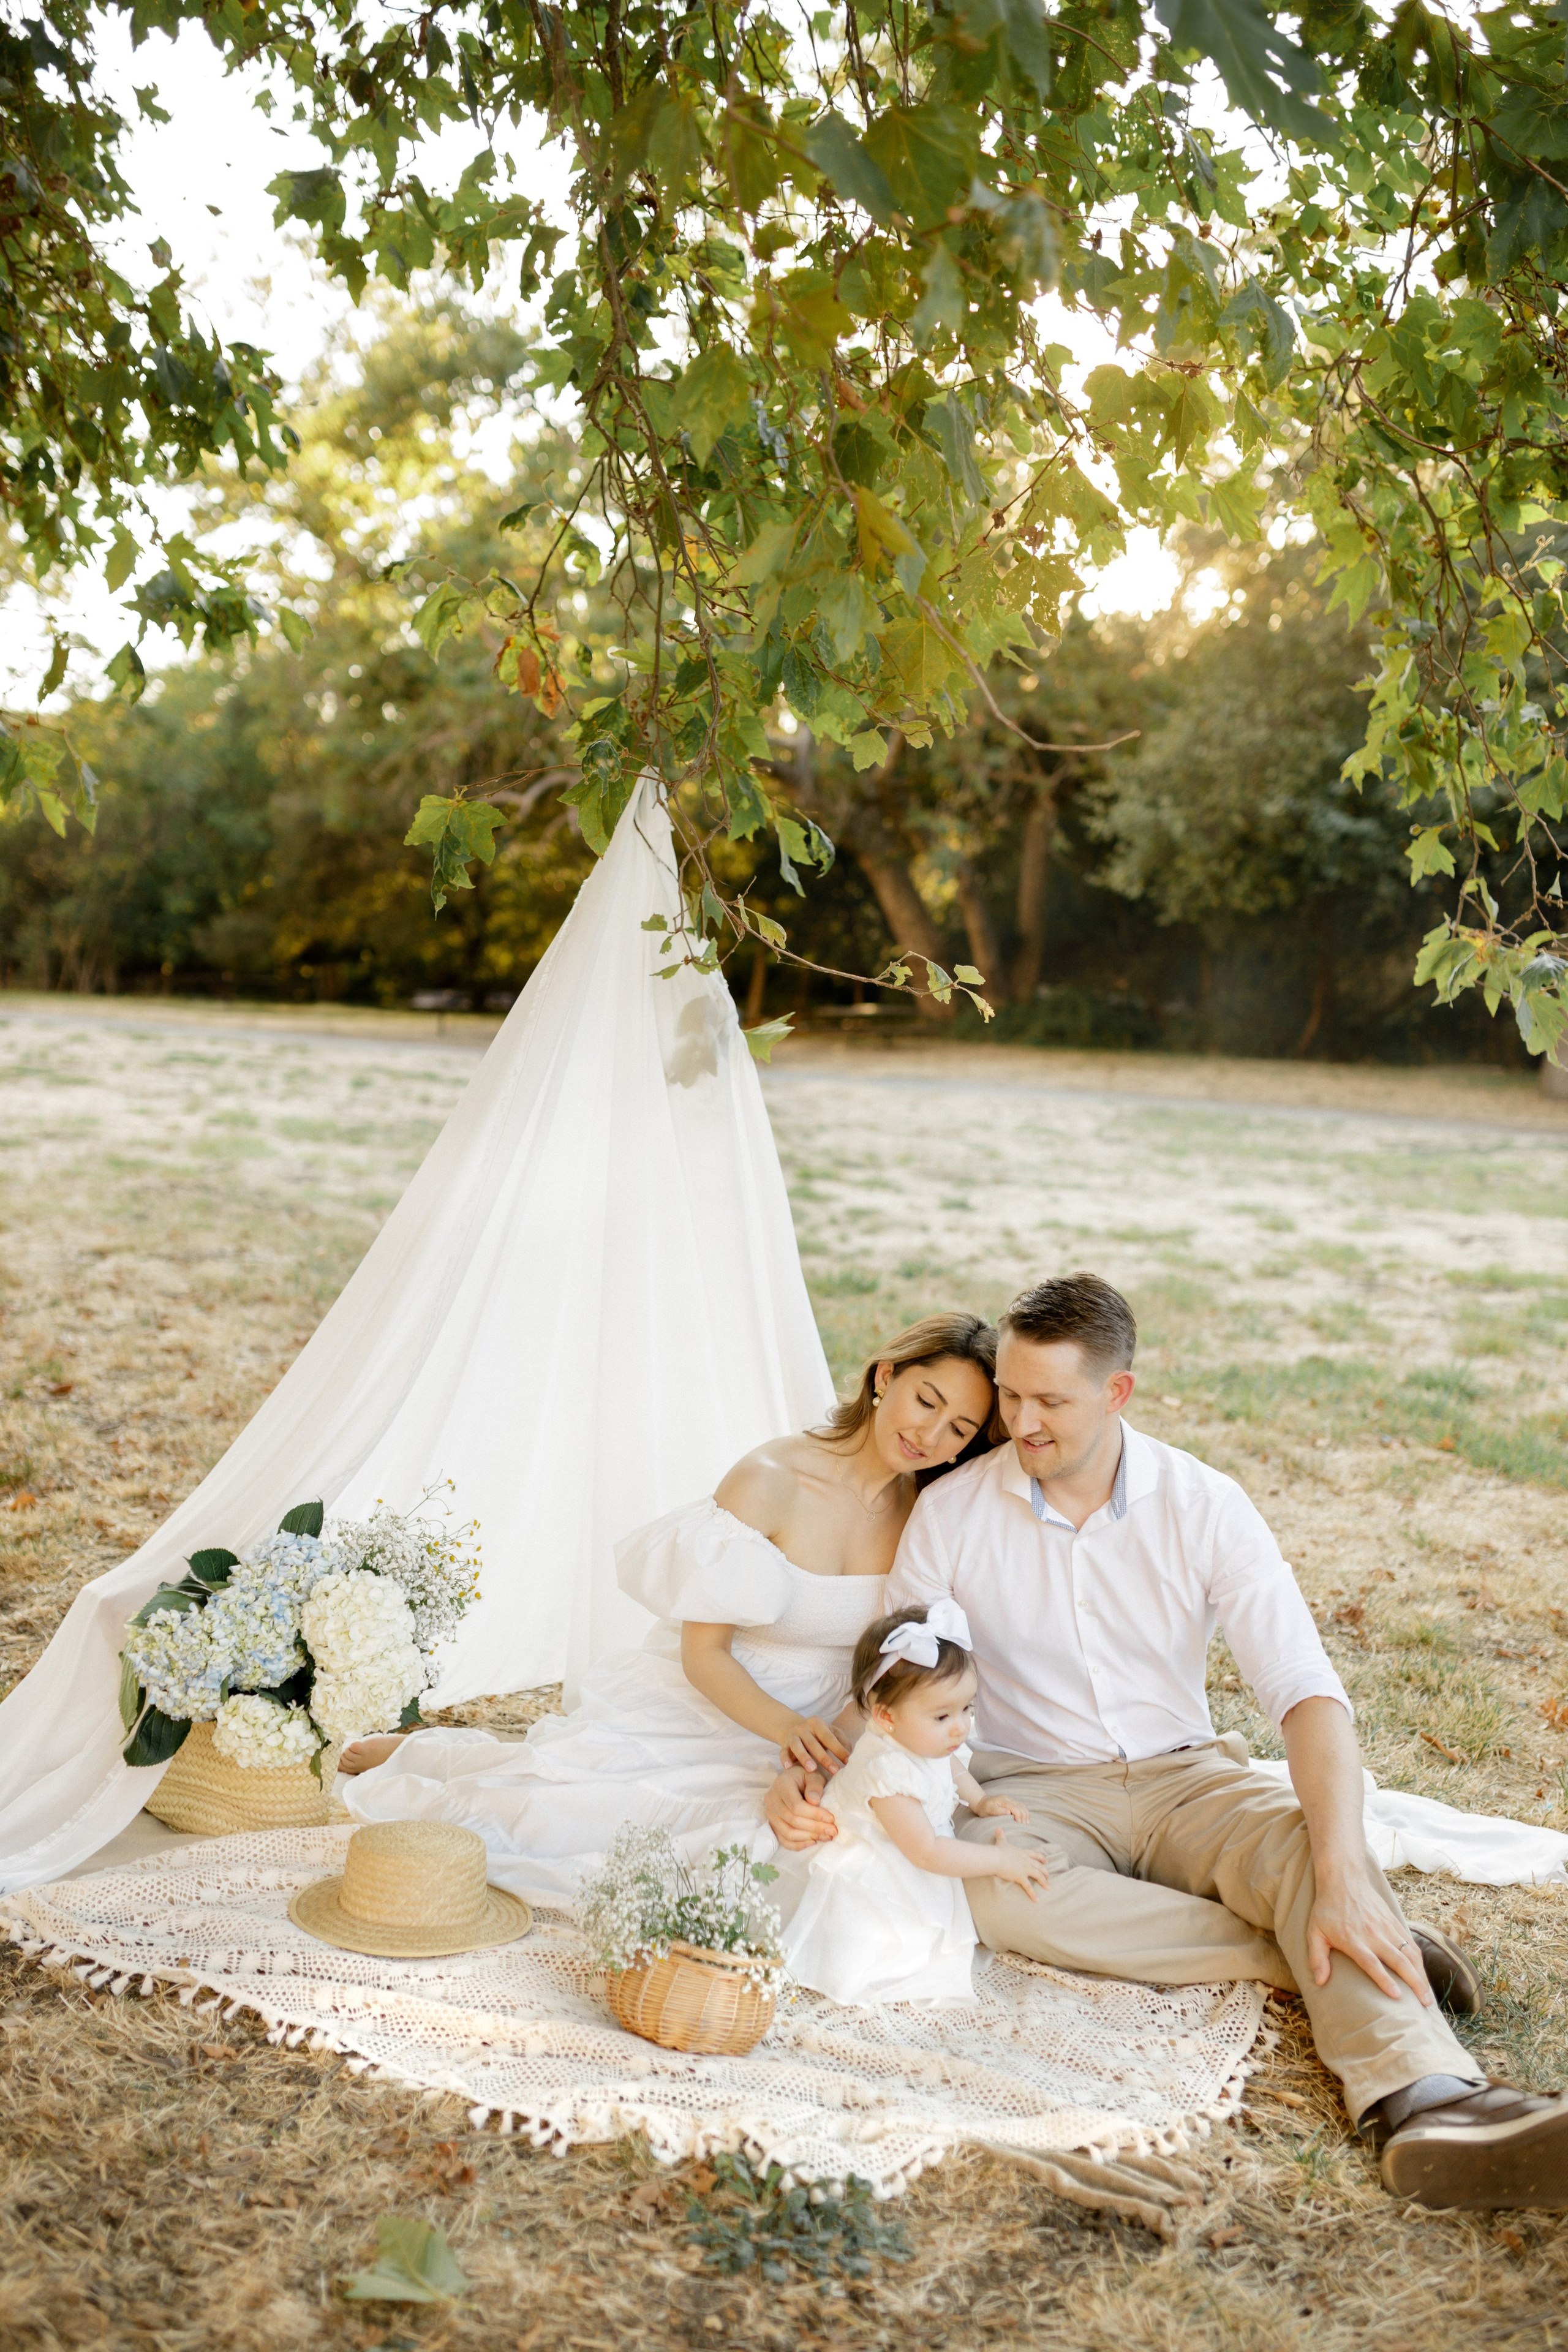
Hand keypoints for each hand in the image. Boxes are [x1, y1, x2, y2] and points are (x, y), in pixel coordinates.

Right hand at [337, 1733, 406, 1775]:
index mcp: (361, 1771)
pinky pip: (352, 1747)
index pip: (341, 1769)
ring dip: (350, 1749)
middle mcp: (359, 1767)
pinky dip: (355, 1744)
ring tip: (361, 1748)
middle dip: (344, 1754)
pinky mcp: (365, 1750)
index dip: (339, 1762)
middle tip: (355, 1751)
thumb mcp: (371, 1762)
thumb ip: (361, 1762)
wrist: (401, 1751)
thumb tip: (346, 1755)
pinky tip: (363, 1745)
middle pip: (341, 1762)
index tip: (341, 1757)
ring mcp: (362, 1759)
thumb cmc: (388, 1755)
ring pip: (345, 1754)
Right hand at [763, 1763, 837, 1849]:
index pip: (797, 1806)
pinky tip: (813, 1842)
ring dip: (809, 1837)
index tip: (832, 1819)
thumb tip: (814, 1802)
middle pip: (793, 1820)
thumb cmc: (806, 1777)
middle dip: (815, 1828)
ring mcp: (770, 1813)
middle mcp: (771, 1799)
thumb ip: (815, 1786)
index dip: (815, 1815)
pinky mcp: (772, 1824)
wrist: (795, 1781)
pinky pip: (784, 1840)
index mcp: (781, 1784)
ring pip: (788, 1833)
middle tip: (833, 1831)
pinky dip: (799, 1844)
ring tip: (827, 1837)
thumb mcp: (813, 1775)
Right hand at [779, 1716, 851, 1772]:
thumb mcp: (831, 1732)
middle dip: (824, 1758)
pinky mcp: (784, 1745)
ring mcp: (793, 1736)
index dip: (838, 1749)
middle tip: (835, 1771)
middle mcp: (803, 1728)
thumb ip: (842, 1741)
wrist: (794, 1728)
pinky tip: (788, 1767)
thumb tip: (850, 1755)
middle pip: (814, 1743)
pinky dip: (784, 1759)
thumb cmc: (819, 1734)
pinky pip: (783, 1752)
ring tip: (812, 1769)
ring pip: (797, 1746)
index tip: (847, 1762)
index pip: (829, 1737)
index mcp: (817, 1723)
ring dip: (805, 1757)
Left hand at [971, 1793, 1028, 1823]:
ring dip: (1026, 1814)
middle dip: (1024, 1816)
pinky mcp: (1011, 1802)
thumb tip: (1008, 1812)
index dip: (1019, 1815)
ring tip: (1027, 1823)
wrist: (982, 1803)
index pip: (1015, 1807)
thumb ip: (998, 1811)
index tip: (1019, 1823)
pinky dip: (1025, 1812)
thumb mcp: (988, 1810)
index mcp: (1003, 1800)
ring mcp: (1010, 1800)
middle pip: (1020, 1806)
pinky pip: (1021, 1806)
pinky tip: (1026, 1818)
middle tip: (1024, 1825)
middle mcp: (1008, 1798)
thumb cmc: (984, 1809)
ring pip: (1022, 1806)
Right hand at [985, 1828, 1051, 1901]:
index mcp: (1022, 1853)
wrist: (996, 1858)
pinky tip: (1037, 1900)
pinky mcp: (1020, 1877)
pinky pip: (1029, 1887)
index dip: (1041, 1858)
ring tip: (1048, 1887)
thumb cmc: (998, 1850)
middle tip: (1049, 1876)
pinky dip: (1033, 1894)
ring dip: (1044, 1882)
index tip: (1046, 1861)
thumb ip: (1001, 1835)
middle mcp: (1026, 1860)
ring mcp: (1024, 1869)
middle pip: (1039, 1866)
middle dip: (1045, 1872)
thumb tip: (997, 1828)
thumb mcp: (1001, 1841)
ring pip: (1038, 1875)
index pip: (1035, 1855)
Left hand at [1306, 1868, 1432, 2003]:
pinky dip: (1419, 1960)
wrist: (1343, 1880)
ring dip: (1421, 1974)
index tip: (1396, 1996)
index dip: (1384, 1979)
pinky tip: (1423, 1974)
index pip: (1372, 1962)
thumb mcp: (1314, 1932)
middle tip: (1424, 2004)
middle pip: (1398, 1960)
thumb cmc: (1327, 1909)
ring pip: (1409, 1953)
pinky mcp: (1394, 1921)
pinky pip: (1410, 1943)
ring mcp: (1386, 1927)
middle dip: (1413, 1983)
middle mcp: (1373, 1934)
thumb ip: (1317, 1957)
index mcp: (1353, 1939)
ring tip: (1427, 1995)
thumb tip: (1320, 1982)